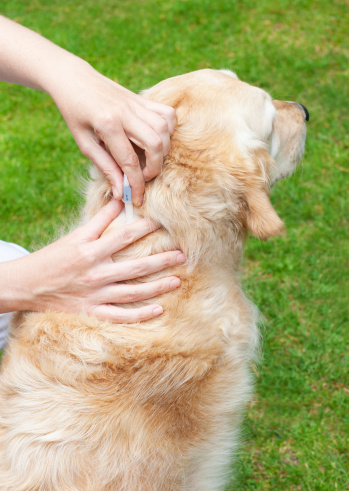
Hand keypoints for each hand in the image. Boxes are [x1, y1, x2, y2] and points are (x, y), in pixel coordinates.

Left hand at [0, 16, 175, 205]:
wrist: (74, 79)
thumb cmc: (75, 113)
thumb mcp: (84, 143)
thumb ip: (105, 166)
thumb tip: (119, 191)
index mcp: (106, 124)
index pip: (129, 161)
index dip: (136, 184)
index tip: (136, 198)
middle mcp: (125, 112)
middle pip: (155, 145)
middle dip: (154, 168)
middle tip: (143, 176)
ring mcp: (136, 103)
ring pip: (165, 129)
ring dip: (163, 150)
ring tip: (150, 159)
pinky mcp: (143, 98)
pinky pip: (167, 114)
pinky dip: (168, 130)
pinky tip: (156, 139)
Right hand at [0, 200, 184, 321]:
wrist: (28, 285)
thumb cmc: (54, 257)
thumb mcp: (75, 235)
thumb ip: (100, 220)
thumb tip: (120, 200)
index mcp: (92, 251)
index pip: (126, 236)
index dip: (148, 228)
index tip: (166, 223)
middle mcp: (96, 274)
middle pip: (137, 267)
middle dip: (163, 261)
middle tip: (183, 255)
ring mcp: (95, 296)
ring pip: (133, 293)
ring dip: (158, 287)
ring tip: (178, 281)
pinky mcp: (92, 312)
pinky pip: (120, 316)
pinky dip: (140, 315)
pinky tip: (159, 309)